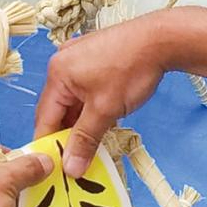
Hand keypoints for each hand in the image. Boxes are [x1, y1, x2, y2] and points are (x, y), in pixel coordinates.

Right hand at [34, 10, 179, 177]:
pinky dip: (90, 108)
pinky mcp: (95, 58)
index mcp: (58, 73)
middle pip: (57, 109)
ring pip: (73, 101)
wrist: (161, 39)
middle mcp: (63, 63)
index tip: (57, 168)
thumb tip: (71, 167)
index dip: (50, 145)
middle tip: (76, 160)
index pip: (45, 117)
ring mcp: (79, 58)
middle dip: (67, 135)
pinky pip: (84, 90)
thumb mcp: (105, 110)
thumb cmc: (132, 68)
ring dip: (81, 122)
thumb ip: (86, 139)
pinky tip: (102, 123)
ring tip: (91, 145)